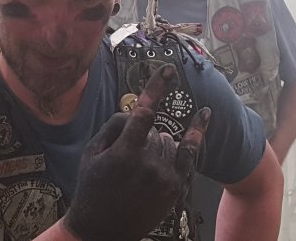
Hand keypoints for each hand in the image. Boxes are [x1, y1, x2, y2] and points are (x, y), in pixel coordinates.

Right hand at [63, 64, 210, 240]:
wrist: (101, 231)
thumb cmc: (91, 189)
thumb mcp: (91, 154)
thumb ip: (113, 127)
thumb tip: (136, 112)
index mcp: (124, 154)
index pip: (144, 112)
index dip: (156, 89)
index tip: (167, 71)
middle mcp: (149, 165)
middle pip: (153, 130)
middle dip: (139, 138)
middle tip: (122, 161)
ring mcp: (165, 177)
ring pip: (167, 141)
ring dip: (155, 146)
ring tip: (136, 169)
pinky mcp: (175, 188)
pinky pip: (189, 155)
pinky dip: (196, 135)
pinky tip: (205, 116)